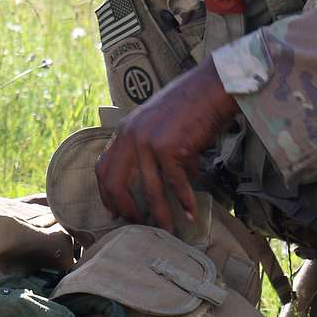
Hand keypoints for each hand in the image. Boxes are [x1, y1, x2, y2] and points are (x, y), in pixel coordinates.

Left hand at [97, 60, 239, 225]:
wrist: (212, 86)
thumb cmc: (193, 102)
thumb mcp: (161, 122)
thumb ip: (157, 147)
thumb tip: (174, 179)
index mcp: (126, 129)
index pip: (104, 166)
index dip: (106, 192)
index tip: (114, 210)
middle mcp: (131, 136)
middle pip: (115, 183)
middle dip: (125, 209)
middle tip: (136, 224)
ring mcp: (148, 142)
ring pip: (149, 190)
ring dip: (159, 213)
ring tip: (166, 229)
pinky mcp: (169, 147)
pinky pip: (175, 183)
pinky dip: (184, 200)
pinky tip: (190, 212)